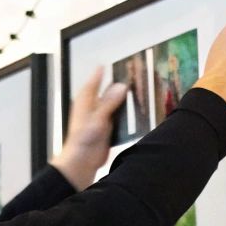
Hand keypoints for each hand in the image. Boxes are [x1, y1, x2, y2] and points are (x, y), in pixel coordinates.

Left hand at [50, 68, 127, 189]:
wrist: (83, 161)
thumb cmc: (85, 137)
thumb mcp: (98, 117)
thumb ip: (110, 102)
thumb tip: (122, 85)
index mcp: (86, 100)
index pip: (94, 81)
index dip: (103, 72)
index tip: (114, 64)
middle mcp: (93, 106)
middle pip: (107, 91)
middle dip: (119, 85)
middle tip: (136, 76)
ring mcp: (100, 117)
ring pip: (114, 104)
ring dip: (125, 100)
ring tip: (141, 91)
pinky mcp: (107, 128)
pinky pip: (119, 117)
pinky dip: (127, 114)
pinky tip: (139, 112)